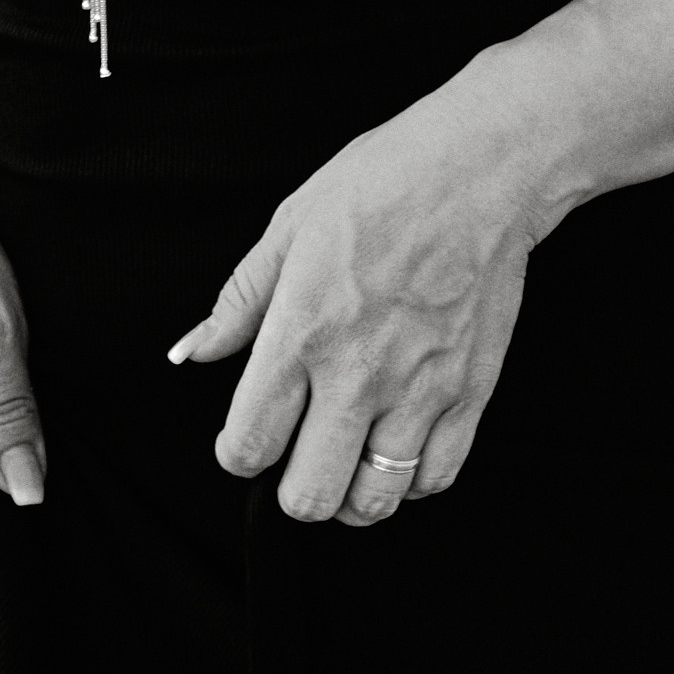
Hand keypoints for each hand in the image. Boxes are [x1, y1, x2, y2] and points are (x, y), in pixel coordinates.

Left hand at [168, 71, 558, 529]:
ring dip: (353, 493)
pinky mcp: (469, 392)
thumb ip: (239, 302)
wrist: (482, 170)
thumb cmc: (384, 184)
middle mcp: (358, 374)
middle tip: (298, 455)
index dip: (238, 454)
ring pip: (374, 503)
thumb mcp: (290, 226)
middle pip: (309, 497)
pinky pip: (435, 478)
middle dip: (292, 489)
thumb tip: (192, 351)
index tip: (249, 437)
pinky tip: (398, 446)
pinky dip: (411, 479)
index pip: (249, 445)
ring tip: (349, 459)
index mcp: (302, 332)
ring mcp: (419, 390)